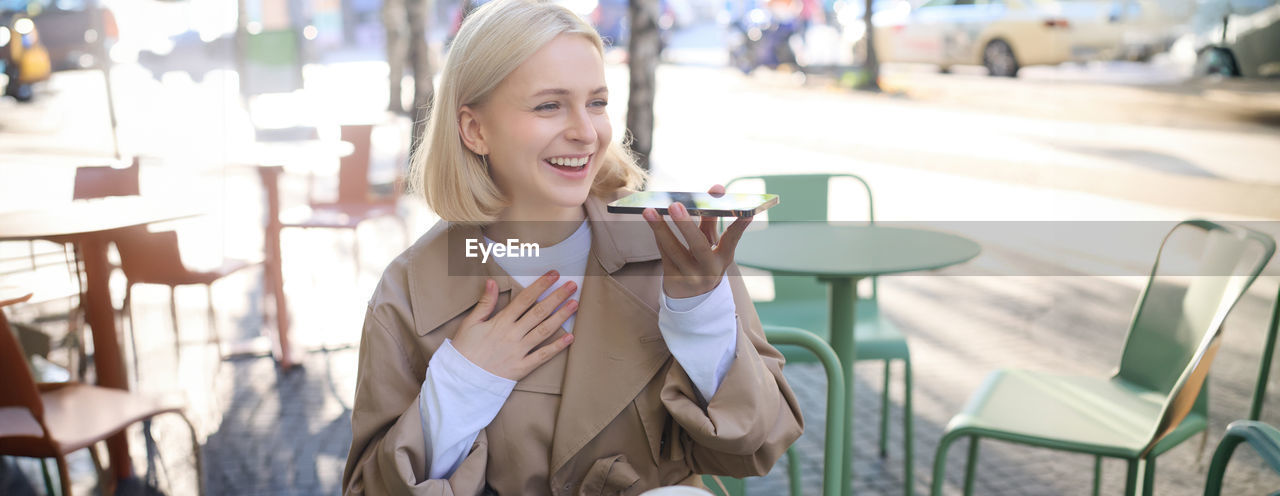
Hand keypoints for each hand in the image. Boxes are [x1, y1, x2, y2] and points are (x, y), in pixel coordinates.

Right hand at [451, 271, 577, 380]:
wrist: (461, 380)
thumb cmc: (465, 350)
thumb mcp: (470, 323)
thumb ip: (485, 302)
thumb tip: (492, 281)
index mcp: (501, 322)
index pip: (525, 299)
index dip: (540, 285)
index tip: (554, 275)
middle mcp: (513, 335)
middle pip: (539, 312)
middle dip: (557, 297)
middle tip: (572, 286)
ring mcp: (519, 351)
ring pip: (544, 331)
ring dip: (561, 317)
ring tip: (575, 304)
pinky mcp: (522, 367)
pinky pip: (542, 356)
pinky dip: (557, 347)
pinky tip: (570, 338)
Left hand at [642, 184, 752, 298]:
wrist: (692, 298)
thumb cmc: (703, 259)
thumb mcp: (712, 243)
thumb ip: (712, 217)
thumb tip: (717, 188)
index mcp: (723, 258)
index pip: (732, 239)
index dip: (740, 226)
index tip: (748, 212)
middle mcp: (709, 269)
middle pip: (698, 246)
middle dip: (686, 225)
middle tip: (674, 205)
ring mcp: (690, 277)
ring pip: (673, 250)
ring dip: (660, 228)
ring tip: (649, 211)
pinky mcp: (673, 280)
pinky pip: (663, 253)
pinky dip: (658, 235)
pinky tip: (651, 221)